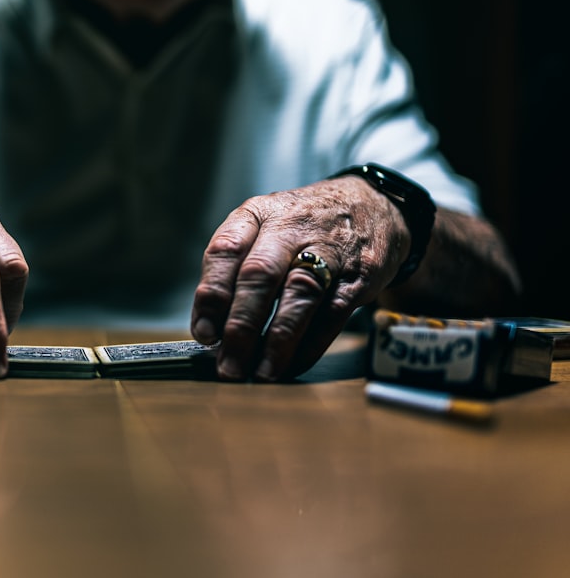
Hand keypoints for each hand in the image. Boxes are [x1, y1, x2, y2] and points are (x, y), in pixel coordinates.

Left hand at [190, 175, 407, 380]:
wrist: (372, 204)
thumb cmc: (303, 227)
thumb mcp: (264, 227)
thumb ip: (236, 269)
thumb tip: (212, 330)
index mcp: (257, 214)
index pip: (225, 250)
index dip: (211, 295)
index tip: (204, 334)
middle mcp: (290, 226)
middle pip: (260, 275)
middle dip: (241, 326)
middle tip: (229, 366)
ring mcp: (328, 249)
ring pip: (299, 295)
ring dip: (277, 341)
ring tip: (261, 373)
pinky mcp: (359, 275)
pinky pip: (332, 313)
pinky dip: (310, 344)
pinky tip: (293, 364)